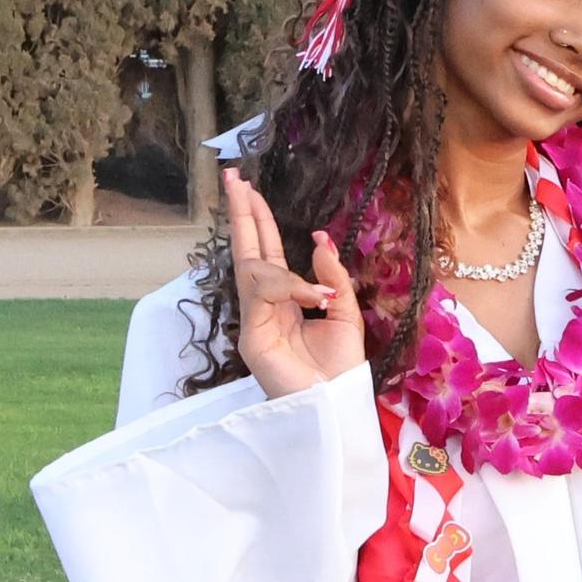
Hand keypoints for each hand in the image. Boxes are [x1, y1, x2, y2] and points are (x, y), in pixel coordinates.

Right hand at [226, 168, 365, 398]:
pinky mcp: (251, 337)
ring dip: (287, 275)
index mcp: (284, 298)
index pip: (266, 250)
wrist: (337, 405)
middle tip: (234, 177)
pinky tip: (316, 300)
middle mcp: (263, 305)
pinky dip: (292, 290)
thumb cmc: (340, 368)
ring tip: (321, 299)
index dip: (258, 219)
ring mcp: (253, 320)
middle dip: (242, 213)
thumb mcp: (346, 314)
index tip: (248, 187)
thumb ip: (333, 276)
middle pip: (247, 249)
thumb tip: (319, 238)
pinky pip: (264, 295)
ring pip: (255, 270)